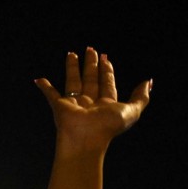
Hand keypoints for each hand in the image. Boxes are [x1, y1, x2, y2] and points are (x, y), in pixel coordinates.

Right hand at [34, 47, 151, 149]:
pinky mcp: (59, 106)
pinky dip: (44, 87)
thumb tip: (149, 82)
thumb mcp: (132, 111)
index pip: (106, 82)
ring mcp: (74, 103)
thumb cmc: (107, 127)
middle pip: (90, 78)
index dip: (106, 69)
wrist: (84, 139)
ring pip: (73, 81)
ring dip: (72, 68)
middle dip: (91, 64)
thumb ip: (141, 97)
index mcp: (105, 103)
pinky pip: (50, 94)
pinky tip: (39, 79)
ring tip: (71, 53)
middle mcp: (89, 101)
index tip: (105, 57)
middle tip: (91, 49)